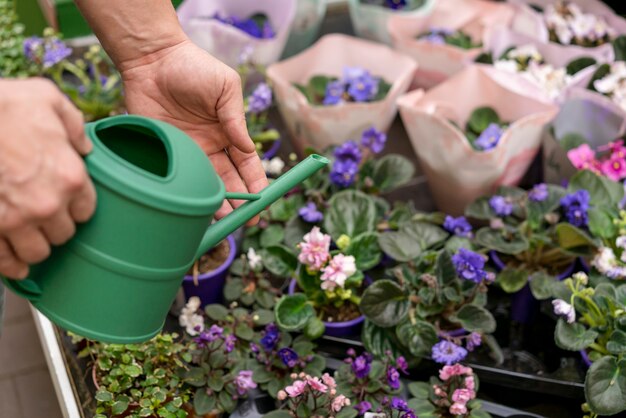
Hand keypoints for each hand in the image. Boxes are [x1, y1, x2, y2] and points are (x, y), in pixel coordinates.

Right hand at [0, 78, 95, 278]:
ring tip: (29, 236)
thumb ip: (74, 125)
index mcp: (71, 177)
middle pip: (64, 235)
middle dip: (55, 226)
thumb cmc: (3, 103)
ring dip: (34, 246)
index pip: (87, 212)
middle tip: (45, 216)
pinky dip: (9, 265)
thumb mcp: (49, 99)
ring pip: (37, 253)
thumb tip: (85, 145)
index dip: (75, 207)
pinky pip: (4, 260)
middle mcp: (48, 204)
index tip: (66, 202)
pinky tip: (14, 264)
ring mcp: (16, 219)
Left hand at [120, 41, 268, 223]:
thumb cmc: (194, 67)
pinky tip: (195, 210)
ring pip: (207, 186)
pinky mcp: (166, 153)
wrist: (152, 59)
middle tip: (247, 222)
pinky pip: (180, 179)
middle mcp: (211, 147)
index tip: (264, 201)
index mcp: (230, 132)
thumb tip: (249, 149)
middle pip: (230, 181)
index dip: (258, 183)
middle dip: (241, 203)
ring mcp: (188, 153)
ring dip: (217, 205)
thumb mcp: (225, 87)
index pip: (248, 165)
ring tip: (225, 223)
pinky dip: (188, 195)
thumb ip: (236, 119)